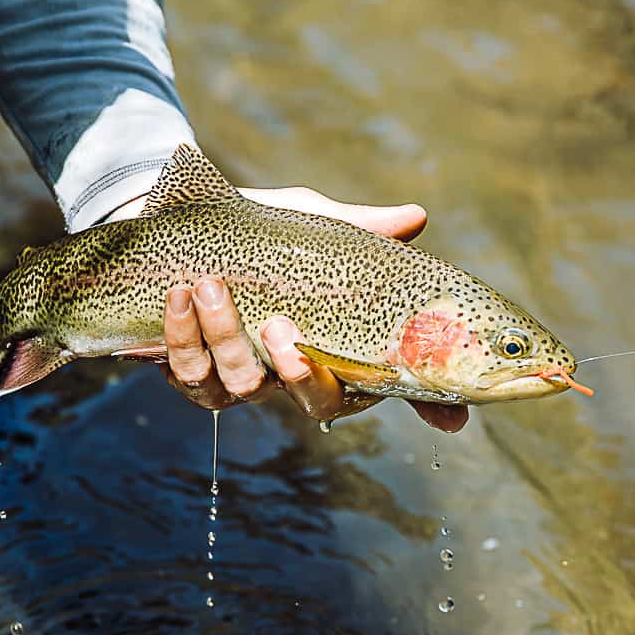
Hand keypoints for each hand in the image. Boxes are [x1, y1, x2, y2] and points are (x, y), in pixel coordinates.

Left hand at [137, 187, 467, 433]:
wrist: (180, 221)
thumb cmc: (259, 229)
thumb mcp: (314, 224)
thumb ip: (362, 227)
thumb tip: (416, 217)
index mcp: (336, 346)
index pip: (388, 382)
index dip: (428, 405)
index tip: (453, 416)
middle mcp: (294, 375)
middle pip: (319, 404)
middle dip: (299, 373)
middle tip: (283, 328)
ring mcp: (242, 379)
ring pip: (242, 386)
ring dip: (225, 336)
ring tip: (209, 285)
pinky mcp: (190, 373)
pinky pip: (190, 372)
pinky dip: (183, 333)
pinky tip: (180, 294)